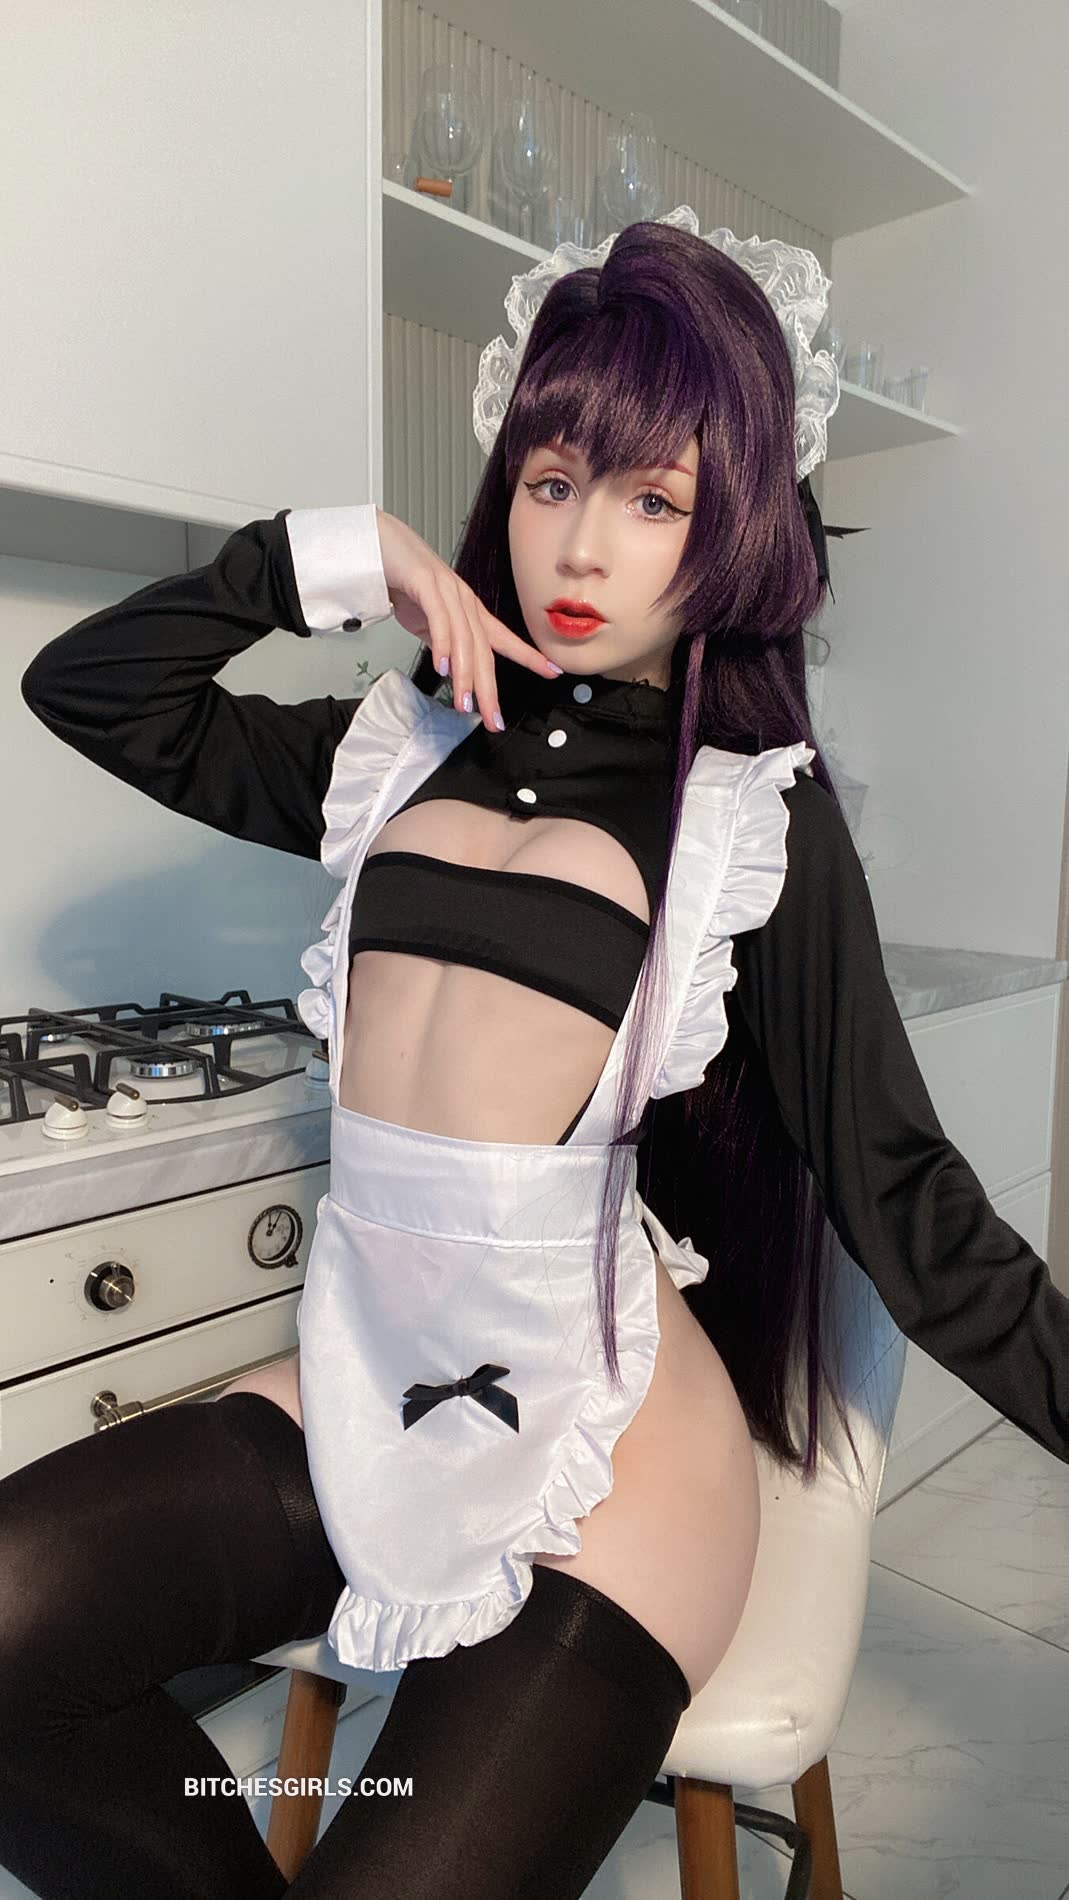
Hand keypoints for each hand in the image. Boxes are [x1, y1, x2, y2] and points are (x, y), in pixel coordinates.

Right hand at [374, 508, 561, 729]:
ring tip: (465, 704)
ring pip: (464, 640)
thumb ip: (440, 639)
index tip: (552, 672)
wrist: (376, 541)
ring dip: (465, 676)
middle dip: (490, 689)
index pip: (502, 638)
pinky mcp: (424, 583)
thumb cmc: (401, 575)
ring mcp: (446, 590)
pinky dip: (444, 645)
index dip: (528, 656)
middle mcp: (462, 600)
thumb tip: (450, 665)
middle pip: (483, 650)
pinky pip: (439, 619)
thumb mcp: (425, 618)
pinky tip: (444, 668)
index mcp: (467, 609)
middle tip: (494, 719)